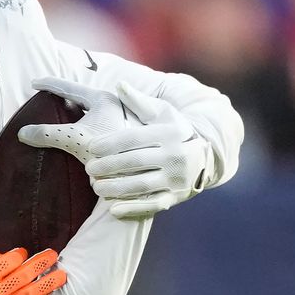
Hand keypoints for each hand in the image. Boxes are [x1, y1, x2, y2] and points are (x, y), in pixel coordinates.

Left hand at [18, 79, 207, 220]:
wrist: (205, 158)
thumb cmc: (175, 132)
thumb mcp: (163, 114)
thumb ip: (139, 102)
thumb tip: (120, 84)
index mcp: (170, 134)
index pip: (134, 138)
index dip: (110, 143)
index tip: (91, 147)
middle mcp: (175, 156)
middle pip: (135, 162)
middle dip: (109, 166)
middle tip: (88, 168)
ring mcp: (176, 179)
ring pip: (141, 185)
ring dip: (115, 188)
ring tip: (95, 187)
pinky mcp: (176, 197)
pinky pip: (152, 205)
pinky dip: (133, 208)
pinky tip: (112, 209)